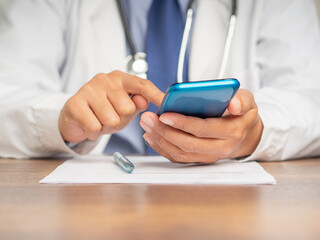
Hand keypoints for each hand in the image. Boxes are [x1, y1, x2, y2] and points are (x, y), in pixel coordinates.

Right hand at [59, 71, 163, 142]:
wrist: (75, 117)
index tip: (167, 103)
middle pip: (127, 109)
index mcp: (121, 79)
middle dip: (121, 120)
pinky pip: (94, 127)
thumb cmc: (104, 111)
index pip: (142, 85)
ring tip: (99, 120)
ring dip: (106, 127)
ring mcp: (89, 88)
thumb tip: (144, 101)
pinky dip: (94, 132)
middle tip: (110, 117)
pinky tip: (89, 124)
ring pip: (111, 120)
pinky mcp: (75, 102)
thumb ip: (137, 104)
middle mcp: (105, 79)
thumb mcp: (125, 109)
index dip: (156, 95)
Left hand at [140, 89, 262, 162]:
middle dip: (165, 132)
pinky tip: (151, 136)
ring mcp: (209, 156)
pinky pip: (178, 158)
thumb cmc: (243, 115)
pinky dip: (163, 148)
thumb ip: (242, 100)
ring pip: (180, 153)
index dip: (182, 123)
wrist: (247, 136)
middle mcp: (219, 147)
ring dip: (160, 140)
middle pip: (188, 144)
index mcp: (231, 131)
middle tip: (148, 118)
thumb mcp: (248, 102)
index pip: (203, 129)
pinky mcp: (200, 159)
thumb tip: (233, 104)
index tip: (165, 115)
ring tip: (146, 125)